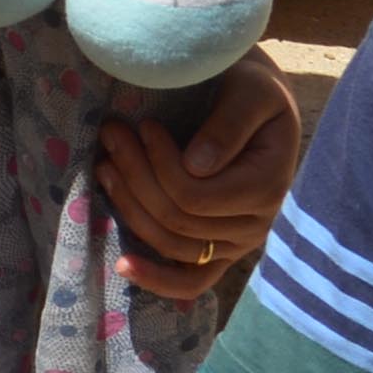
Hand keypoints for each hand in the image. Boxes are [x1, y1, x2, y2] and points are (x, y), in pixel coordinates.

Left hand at [98, 53, 297, 295]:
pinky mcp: (220, 255)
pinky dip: (156, 279)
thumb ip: (229, 123)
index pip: (197, 195)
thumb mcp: (251, 90)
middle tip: (111, 133)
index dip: (160, 164)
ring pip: (171, 245)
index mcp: (268, 186)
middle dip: (136, 176)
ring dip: (130, 207)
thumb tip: (197, 165)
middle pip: (178, 220)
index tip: (143, 126)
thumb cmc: (254, 93)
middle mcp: (256, 225)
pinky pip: (191, 282)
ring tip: (104, 167)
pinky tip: (123, 266)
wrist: (259, 107)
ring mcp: (236, 246)